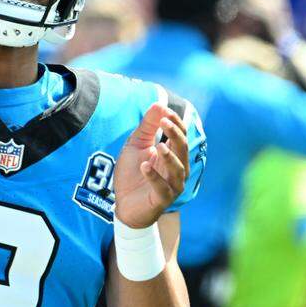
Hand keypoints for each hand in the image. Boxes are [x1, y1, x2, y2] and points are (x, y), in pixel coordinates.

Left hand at [114, 102, 188, 228]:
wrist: (123, 203)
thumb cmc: (133, 173)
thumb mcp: (137, 145)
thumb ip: (147, 126)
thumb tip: (159, 104)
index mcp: (173, 154)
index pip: (181, 136)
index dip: (175, 123)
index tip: (165, 111)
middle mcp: (177, 169)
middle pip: (182, 149)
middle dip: (175, 135)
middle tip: (164, 122)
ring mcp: (171, 185)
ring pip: (178, 170)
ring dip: (170, 158)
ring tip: (159, 146)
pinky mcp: (161, 199)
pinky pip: (163, 189)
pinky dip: (154, 177)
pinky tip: (145, 166)